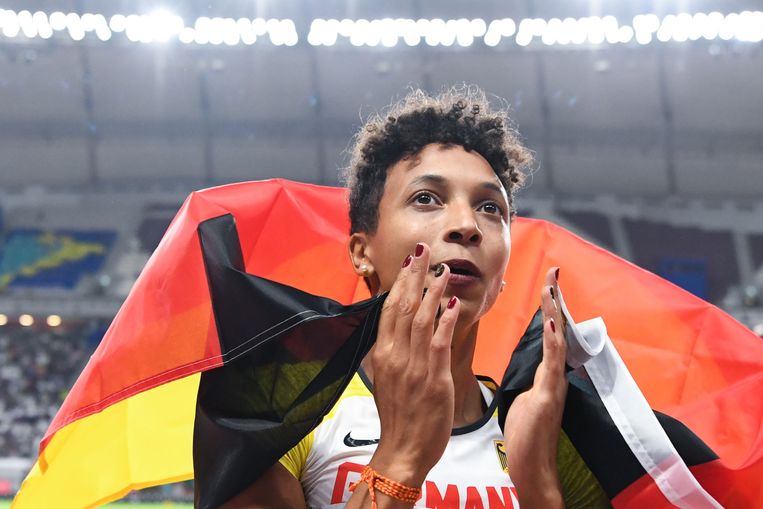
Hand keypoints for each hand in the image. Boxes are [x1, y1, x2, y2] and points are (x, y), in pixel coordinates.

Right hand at [367, 243, 459, 486]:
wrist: (402, 451)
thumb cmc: (398, 418)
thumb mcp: (386, 380)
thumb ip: (392, 354)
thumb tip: (398, 332)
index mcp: (383, 355)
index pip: (390, 310)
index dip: (400, 283)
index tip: (408, 263)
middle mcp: (396, 356)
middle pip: (404, 307)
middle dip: (414, 276)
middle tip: (423, 251)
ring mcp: (414, 367)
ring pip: (422, 320)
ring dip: (433, 291)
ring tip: (442, 269)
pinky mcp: (434, 379)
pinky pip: (440, 343)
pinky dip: (446, 321)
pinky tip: (453, 303)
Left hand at [503, 267, 566, 507]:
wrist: (533, 466)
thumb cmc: (527, 434)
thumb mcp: (525, 398)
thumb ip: (532, 378)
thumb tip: (531, 365)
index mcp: (546, 372)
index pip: (548, 331)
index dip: (548, 305)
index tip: (547, 280)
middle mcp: (554, 374)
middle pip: (557, 328)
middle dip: (554, 299)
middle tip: (553, 271)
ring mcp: (553, 384)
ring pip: (556, 340)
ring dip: (554, 312)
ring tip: (551, 287)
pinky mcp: (548, 396)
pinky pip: (551, 365)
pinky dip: (553, 343)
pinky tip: (553, 323)